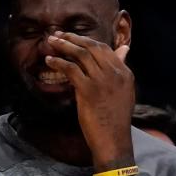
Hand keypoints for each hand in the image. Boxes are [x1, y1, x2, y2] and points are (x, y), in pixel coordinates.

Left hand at [44, 31, 135, 169]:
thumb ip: (121, 69)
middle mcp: (115, 73)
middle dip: (73, 38)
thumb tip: (124, 49)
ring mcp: (102, 81)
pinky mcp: (88, 90)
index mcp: (125, 73)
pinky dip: (58, 62)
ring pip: (80, 54)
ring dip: (63, 45)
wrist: (113, 140)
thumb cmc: (116, 119)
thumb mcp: (125, 92)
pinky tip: (49, 60)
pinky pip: (70, 69)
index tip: (74, 38)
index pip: (105, 49)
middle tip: (58, 35)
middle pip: (92, 47)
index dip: (87, 41)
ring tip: (51, 42)